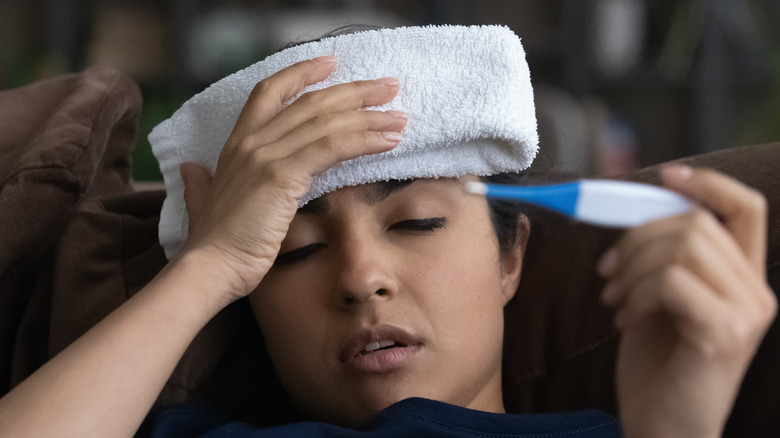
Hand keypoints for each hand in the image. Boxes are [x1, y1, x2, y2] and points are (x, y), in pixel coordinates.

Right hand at [175, 56, 407, 304]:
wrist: (211, 268)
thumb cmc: (214, 244)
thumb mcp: (204, 203)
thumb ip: (199, 183)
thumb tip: (190, 168)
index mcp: (236, 144)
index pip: (270, 92)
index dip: (301, 73)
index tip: (331, 62)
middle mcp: (252, 142)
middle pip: (311, 102)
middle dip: (354, 91)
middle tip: (389, 86)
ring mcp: (267, 155)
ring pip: (327, 122)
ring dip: (369, 116)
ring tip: (400, 116)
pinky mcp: (283, 175)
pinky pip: (332, 147)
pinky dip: (364, 140)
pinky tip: (389, 140)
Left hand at [598, 165, 776, 437]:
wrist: (662, 427)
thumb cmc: (658, 365)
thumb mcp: (658, 299)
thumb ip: (662, 258)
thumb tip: (634, 211)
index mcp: (741, 278)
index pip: (746, 208)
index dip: (708, 183)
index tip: (667, 175)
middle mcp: (755, 293)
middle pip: (697, 222)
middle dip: (638, 237)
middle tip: (608, 271)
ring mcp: (745, 315)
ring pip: (683, 247)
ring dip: (632, 267)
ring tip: (614, 298)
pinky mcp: (723, 335)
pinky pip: (673, 282)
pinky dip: (637, 293)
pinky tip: (624, 320)